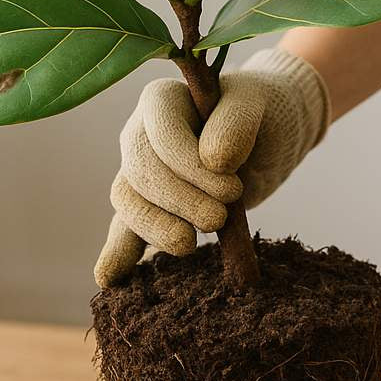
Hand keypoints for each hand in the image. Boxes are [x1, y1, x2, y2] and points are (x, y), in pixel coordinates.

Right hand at [94, 49, 329, 286]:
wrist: (270, 133)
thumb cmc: (262, 112)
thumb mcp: (256, 105)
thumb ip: (236, 123)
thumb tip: (214, 160)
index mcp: (161, 101)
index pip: (158, 134)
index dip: (189, 165)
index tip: (232, 187)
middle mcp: (140, 135)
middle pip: (140, 172)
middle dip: (178, 200)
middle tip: (218, 219)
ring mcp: (141, 174)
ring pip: (129, 202)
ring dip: (155, 228)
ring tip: (189, 246)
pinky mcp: (152, 208)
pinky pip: (125, 230)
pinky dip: (118, 254)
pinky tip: (110, 279)